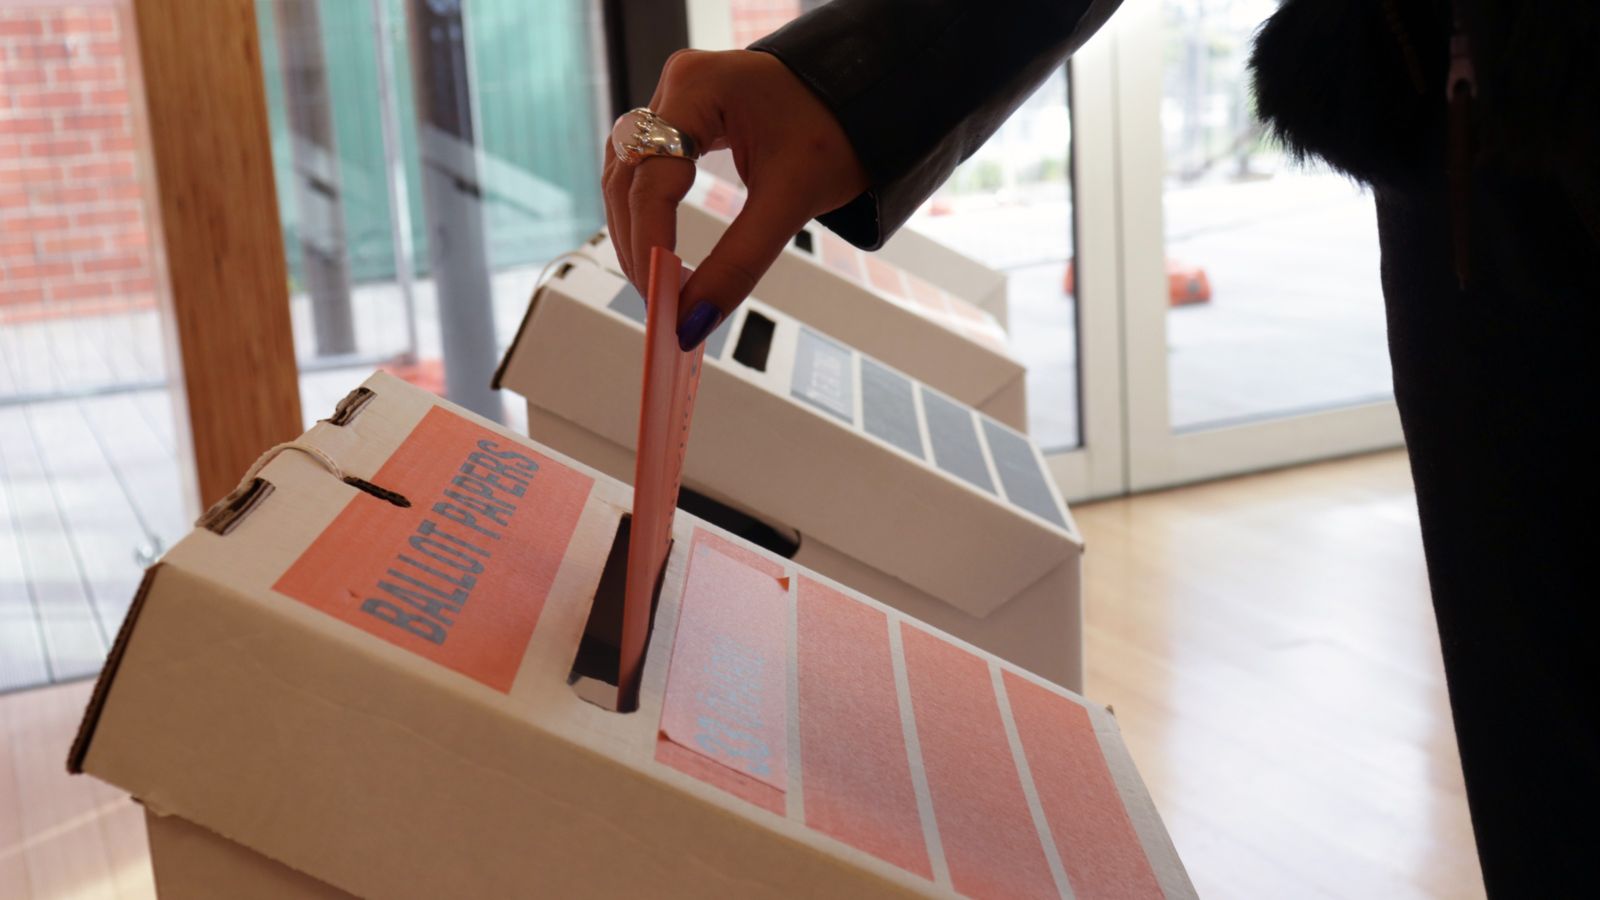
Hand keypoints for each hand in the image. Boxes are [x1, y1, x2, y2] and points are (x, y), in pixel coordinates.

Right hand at [601, 49, 868, 349]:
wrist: (866, 98)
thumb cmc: (838, 133)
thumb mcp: (791, 201)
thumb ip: (739, 263)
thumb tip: (692, 320)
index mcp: (700, 87)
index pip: (652, 176)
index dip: (648, 242)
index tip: (658, 297)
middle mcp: (677, 84)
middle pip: (628, 175)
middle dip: (638, 245)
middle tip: (657, 304)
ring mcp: (675, 97)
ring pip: (627, 175)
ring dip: (635, 233)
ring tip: (657, 287)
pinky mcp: (681, 116)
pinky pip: (645, 169)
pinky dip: (647, 215)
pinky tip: (657, 254)